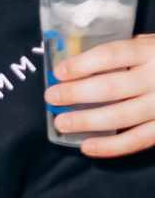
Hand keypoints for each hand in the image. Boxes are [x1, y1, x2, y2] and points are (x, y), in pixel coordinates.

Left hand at [47, 31, 154, 157]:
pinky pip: (136, 141)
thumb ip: (131, 50)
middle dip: (76, 93)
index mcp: (153, 51)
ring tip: (61, 123)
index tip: (59, 72)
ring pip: (120, 117)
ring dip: (86, 121)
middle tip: (52, 97)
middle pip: (111, 87)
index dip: (83, 64)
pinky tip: (86, 146)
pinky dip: (110, 147)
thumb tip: (85, 61)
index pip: (113, 55)